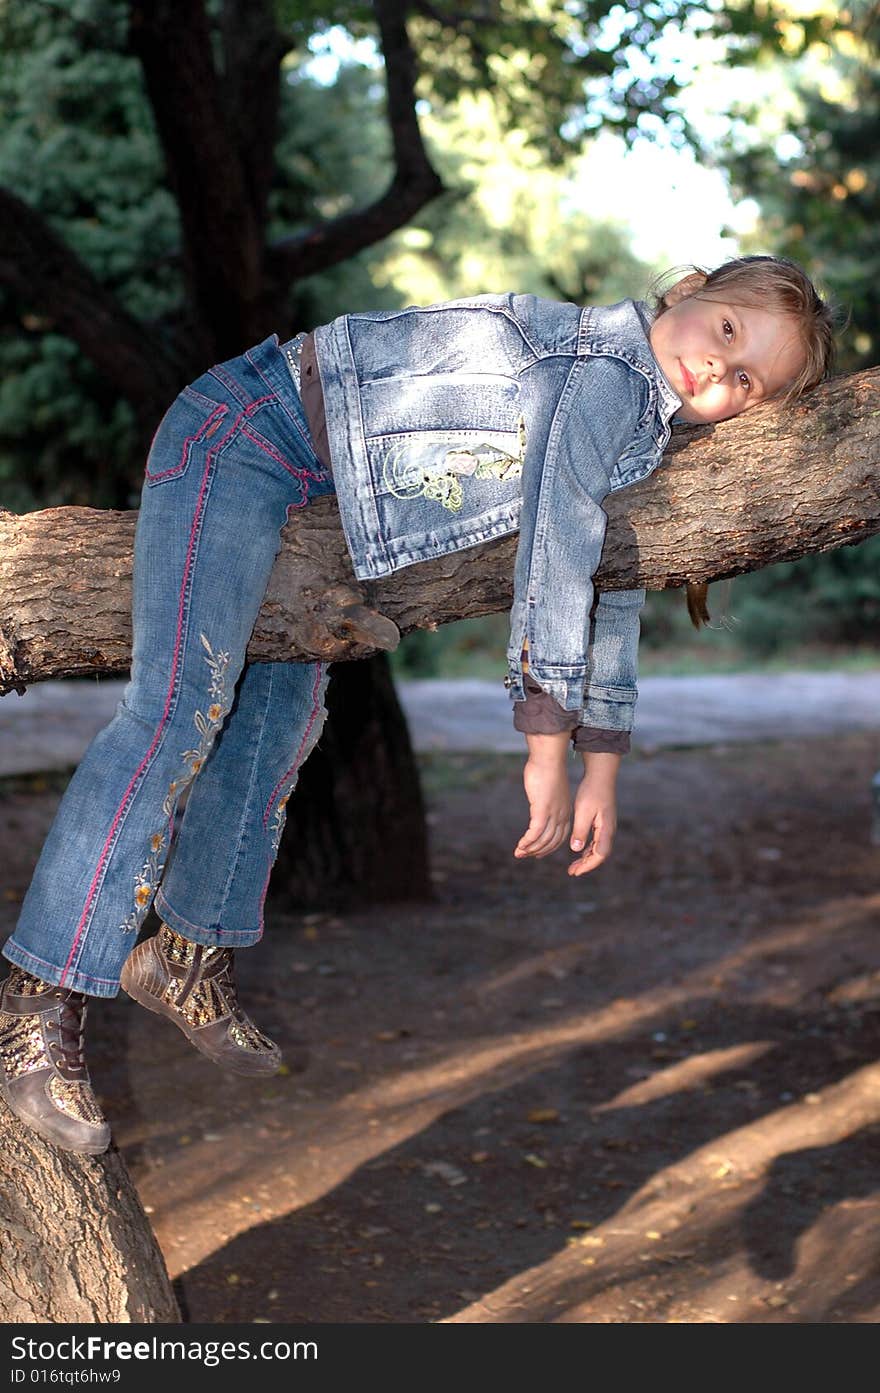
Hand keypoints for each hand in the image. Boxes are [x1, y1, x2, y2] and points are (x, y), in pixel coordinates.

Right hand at [514, 746, 571, 858]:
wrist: (548, 758)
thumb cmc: (547, 768)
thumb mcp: (549, 788)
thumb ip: (546, 797)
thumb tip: (539, 798)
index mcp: (565, 810)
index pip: (560, 836)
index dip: (549, 846)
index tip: (538, 852)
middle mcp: (562, 815)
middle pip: (552, 841)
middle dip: (538, 851)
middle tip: (524, 855)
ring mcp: (553, 814)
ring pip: (543, 840)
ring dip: (530, 849)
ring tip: (518, 853)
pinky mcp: (542, 810)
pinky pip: (535, 832)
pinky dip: (527, 841)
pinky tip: (520, 845)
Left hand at [568, 760, 618, 876]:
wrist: (601, 776)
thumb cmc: (591, 792)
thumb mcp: (583, 812)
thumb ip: (581, 831)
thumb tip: (576, 850)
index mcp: (605, 830)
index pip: (600, 855)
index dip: (588, 865)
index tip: (576, 871)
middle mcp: (609, 830)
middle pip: (600, 854)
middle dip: (586, 865)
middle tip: (572, 872)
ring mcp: (607, 827)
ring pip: (598, 849)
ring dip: (586, 858)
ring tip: (573, 865)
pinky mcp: (603, 822)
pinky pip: (597, 841)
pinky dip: (587, 848)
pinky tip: (578, 850)